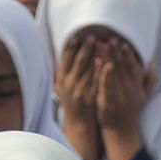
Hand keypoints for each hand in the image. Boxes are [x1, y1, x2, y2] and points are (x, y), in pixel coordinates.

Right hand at [55, 36, 100, 159]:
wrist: (79, 123)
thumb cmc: (71, 103)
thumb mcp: (60, 88)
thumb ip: (59, 73)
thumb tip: (53, 55)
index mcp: (61, 80)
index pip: (65, 60)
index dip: (71, 47)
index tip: (77, 36)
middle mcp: (69, 85)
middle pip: (78, 62)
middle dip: (85, 48)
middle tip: (93, 36)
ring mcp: (80, 91)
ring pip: (89, 70)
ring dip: (96, 55)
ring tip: (103, 44)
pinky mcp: (91, 97)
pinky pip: (98, 81)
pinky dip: (102, 70)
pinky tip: (107, 61)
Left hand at [96, 38, 153, 159]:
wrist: (121, 129)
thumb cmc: (130, 111)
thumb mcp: (144, 96)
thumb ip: (150, 80)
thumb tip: (152, 63)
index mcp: (137, 86)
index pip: (133, 67)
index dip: (127, 54)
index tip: (122, 42)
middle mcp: (129, 89)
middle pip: (122, 66)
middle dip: (116, 51)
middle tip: (109, 37)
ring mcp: (119, 94)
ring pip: (113, 72)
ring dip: (107, 57)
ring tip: (101, 44)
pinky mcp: (108, 99)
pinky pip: (106, 83)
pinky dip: (103, 72)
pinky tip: (98, 61)